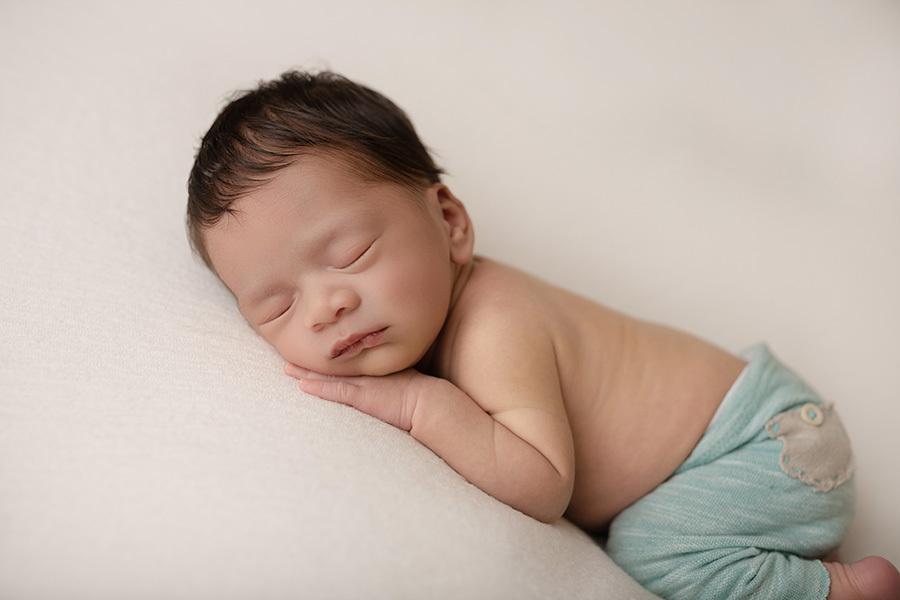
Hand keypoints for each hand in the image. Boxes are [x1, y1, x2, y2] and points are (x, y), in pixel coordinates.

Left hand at [284, 364, 428, 430]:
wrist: (429, 402)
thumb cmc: (420, 394)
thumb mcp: (401, 379)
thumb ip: (388, 377)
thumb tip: (381, 383)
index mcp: (373, 366)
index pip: (344, 359)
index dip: (327, 355)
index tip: (311, 350)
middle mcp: (366, 371)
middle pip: (332, 363)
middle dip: (310, 359)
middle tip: (288, 352)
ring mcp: (364, 383)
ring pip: (329, 375)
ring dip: (306, 372)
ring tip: (287, 368)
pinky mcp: (364, 397)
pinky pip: (336, 391)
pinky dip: (318, 388)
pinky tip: (302, 385)